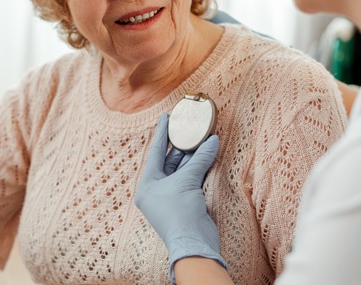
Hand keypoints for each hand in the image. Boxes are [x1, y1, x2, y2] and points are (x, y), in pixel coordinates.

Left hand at [136, 114, 225, 281]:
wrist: (193, 244)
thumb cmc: (180, 213)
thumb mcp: (187, 180)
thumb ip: (199, 159)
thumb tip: (213, 140)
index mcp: (147, 185)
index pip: (156, 152)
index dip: (162, 133)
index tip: (166, 117)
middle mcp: (156, 190)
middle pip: (170, 161)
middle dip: (181, 144)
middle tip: (188, 125)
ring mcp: (171, 197)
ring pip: (182, 170)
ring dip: (193, 155)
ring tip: (202, 137)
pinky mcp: (186, 203)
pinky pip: (191, 179)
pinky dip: (199, 167)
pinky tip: (208, 153)